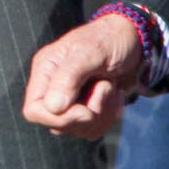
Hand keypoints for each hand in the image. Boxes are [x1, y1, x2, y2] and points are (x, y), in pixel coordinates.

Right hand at [23, 14, 142, 137]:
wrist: (134, 41)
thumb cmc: (109, 39)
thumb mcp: (90, 52)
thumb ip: (68, 77)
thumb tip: (53, 107)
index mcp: (46, 71)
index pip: (33, 111)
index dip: (58, 118)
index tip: (85, 110)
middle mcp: (53, 88)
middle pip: (58, 125)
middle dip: (88, 115)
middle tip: (106, 87)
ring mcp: (70, 101)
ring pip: (78, 130)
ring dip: (103, 114)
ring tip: (112, 86)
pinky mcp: (87, 109)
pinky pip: (93, 130)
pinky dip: (110, 116)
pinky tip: (117, 94)